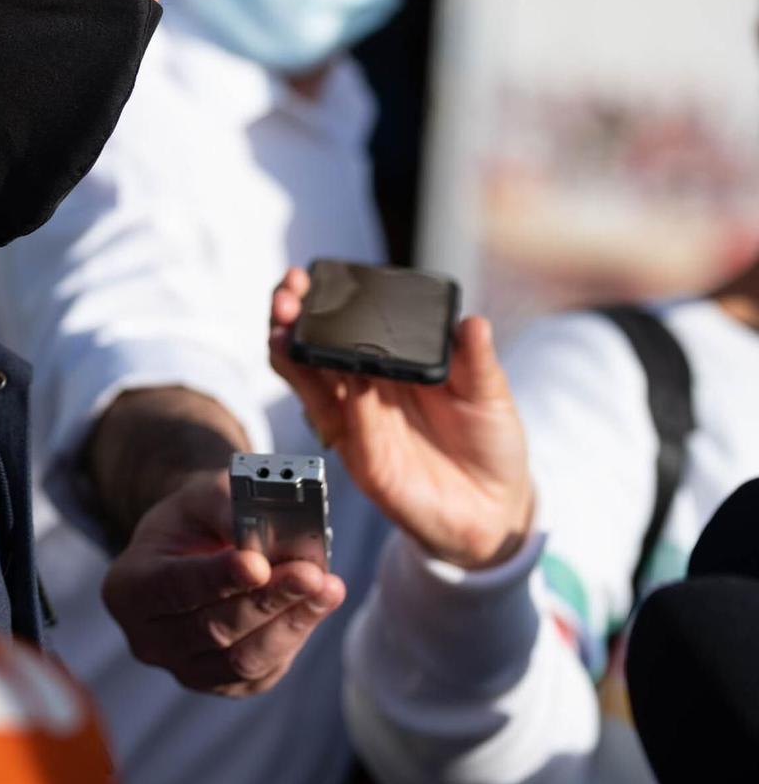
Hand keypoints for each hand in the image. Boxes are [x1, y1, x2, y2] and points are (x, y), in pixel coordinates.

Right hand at [102, 468, 346, 695]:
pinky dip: (295, 635)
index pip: (172, 587)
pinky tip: (318, 604)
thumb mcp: (201, 497)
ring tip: (327, 587)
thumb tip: (268, 533)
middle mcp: (147, 639)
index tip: (258, 564)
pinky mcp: (224, 686)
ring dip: (290, 622)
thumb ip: (228, 508)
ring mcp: (183, 670)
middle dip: (267, 599)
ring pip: (242, 658)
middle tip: (310, 572)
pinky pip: (264, 670)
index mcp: (127, 588)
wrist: (198, 550)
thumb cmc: (197, 520)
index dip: (217, 578)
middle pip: (212, 628)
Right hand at [269, 267, 535, 569]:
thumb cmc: (487, 443)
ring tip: (287, 327)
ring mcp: (356, 425)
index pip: (339, 326)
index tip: (308, 277)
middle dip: (288, 319)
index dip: (317, 301)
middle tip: (287, 295)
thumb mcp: (489, 393)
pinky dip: (347, 401)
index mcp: (384, 365)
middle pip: (306, 350)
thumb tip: (472, 322)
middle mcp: (359, 391)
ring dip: (293, 355)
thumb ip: (477, 360)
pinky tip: (351, 378)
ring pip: (308, 385)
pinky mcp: (365, 461)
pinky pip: (349, 427)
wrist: (496, 506)